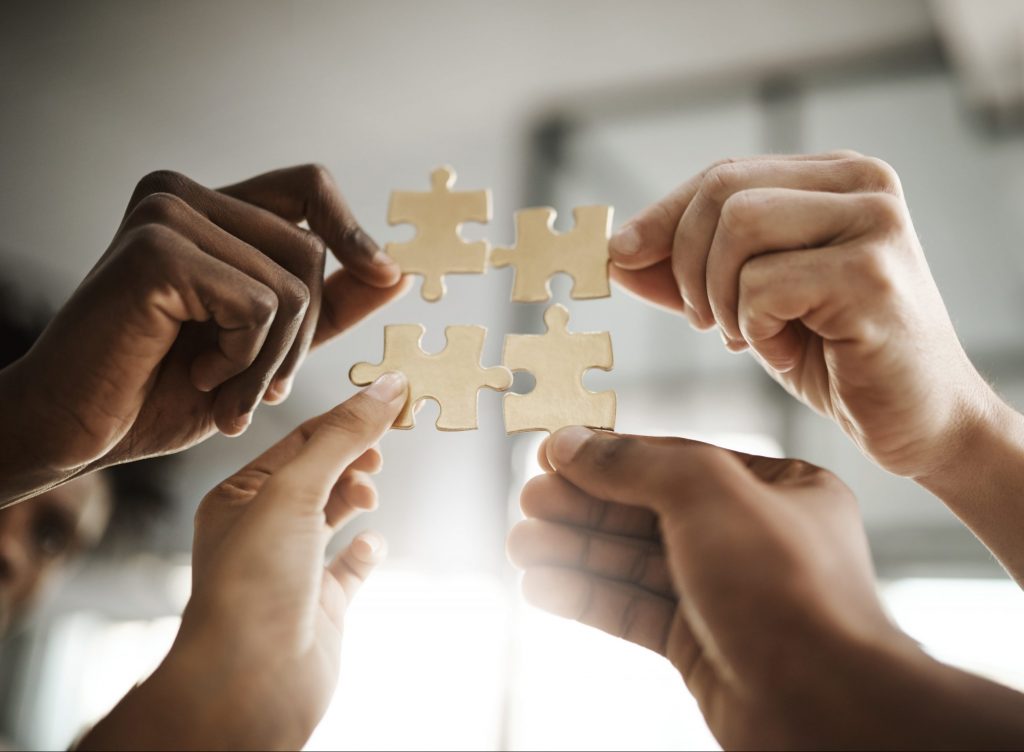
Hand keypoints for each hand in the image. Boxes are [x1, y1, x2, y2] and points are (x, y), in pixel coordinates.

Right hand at [0, 165, 408, 502]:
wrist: (78, 430)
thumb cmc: (163, 388)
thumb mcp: (266, 345)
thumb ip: (325, 305)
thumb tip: (395, 272)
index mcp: (207, 208)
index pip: (308, 187)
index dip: (352, 229)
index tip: (385, 274)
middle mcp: (182, 195)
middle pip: (309, 251)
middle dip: (299, 339)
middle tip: (259, 388)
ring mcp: (167, 214)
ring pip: (291, 286)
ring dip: (270, 360)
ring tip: (224, 388)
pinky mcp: (158, 249)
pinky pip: (260, 305)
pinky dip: (243, 359)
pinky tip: (196, 374)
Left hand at [79, 371, 406, 750]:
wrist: (251, 682)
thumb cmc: (252, 584)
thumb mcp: (295, 490)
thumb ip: (343, 437)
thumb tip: (385, 386)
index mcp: (239, 497)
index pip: (299, 441)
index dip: (345, 418)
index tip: (390, 399)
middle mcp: (262, 530)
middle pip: (318, 474)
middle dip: (352, 457)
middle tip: (381, 451)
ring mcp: (292, 568)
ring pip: (333, 516)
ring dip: (356, 496)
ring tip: (368, 494)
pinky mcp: (321, 605)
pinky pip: (349, 568)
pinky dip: (365, 551)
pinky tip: (371, 545)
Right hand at [509, 428, 1023, 748]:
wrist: (824, 709)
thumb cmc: (790, 593)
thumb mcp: (708, 495)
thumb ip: (633, 463)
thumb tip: (571, 443)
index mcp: (781, 490)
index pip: (677, 460)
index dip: (609, 456)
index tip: (551, 454)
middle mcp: (757, 540)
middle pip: (650, 511)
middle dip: (584, 507)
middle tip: (527, 502)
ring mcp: (731, 596)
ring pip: (637, 564)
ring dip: (577, 552)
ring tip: (520, 544)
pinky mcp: (705, 647)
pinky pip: (636, 610)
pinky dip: (589, 596)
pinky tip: (543, 586)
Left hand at [607, 152, 997, 480]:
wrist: (920, 419)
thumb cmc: (836, 355)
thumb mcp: (748, 303)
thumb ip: (688, 273)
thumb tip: (617, 253)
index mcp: (834, 178)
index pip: (721, 175)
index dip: (662, 217)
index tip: (621, 257)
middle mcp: (862, 184)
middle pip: (722, 190)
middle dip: (688, 262)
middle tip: (707, 320)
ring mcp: (873, 224)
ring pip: (738, 226)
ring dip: (720, 295)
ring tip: (746, 335)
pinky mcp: (871, 275)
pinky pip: (762, 283)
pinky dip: (752, 324)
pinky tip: (783, 348)